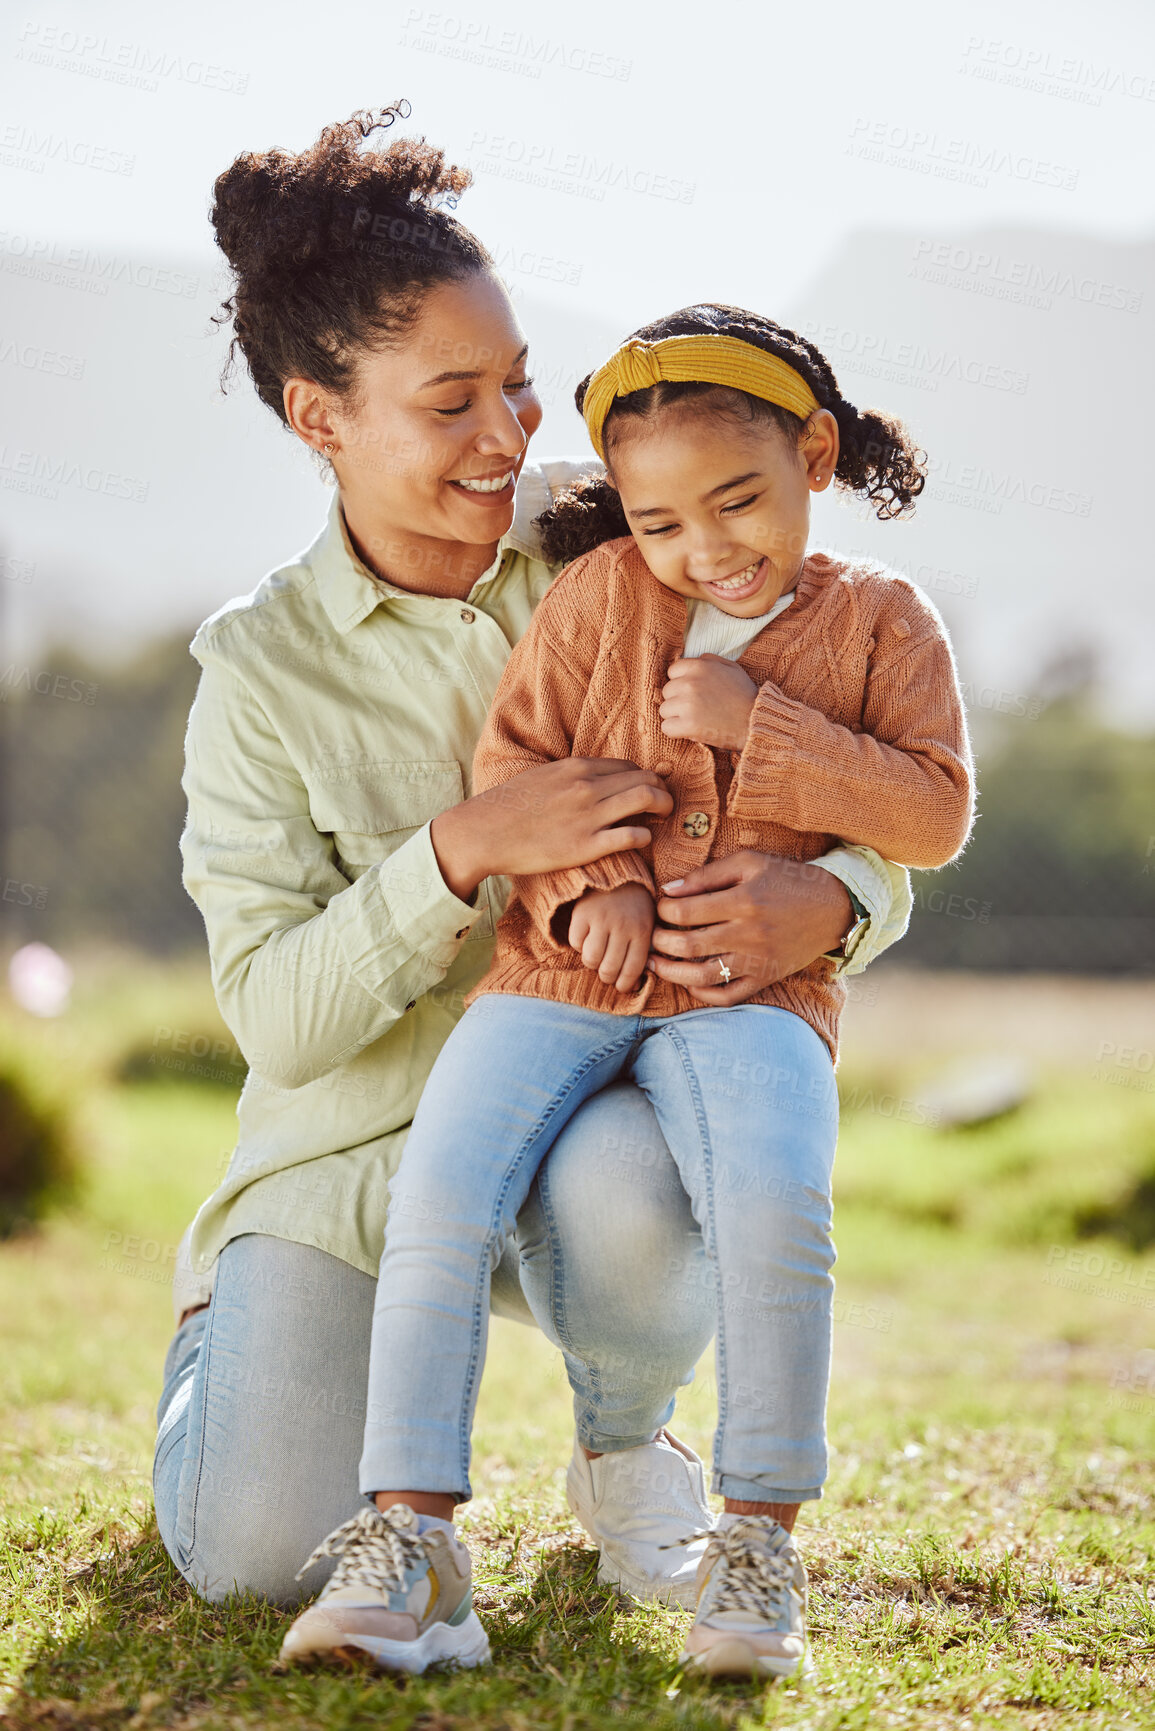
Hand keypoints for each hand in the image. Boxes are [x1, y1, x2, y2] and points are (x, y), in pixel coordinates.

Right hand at [431, 759, 672, 900]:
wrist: (485, 832)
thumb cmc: (510, 806)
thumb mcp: (543, 777)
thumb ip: (571, 776)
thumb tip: (593, 780)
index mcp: (576, 767)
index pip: (628, 765)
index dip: (644, 777)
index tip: (648, 789)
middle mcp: (587, 787)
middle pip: (645, 778)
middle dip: (662, 789)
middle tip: (665, 803)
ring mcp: (588, 816)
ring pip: (646, 799)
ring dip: (663, 806)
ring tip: (664, 816)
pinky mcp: (586, 846)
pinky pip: (632, 836)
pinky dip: (645, 836)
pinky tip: (642, 840)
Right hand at [567, 882, 655, 993]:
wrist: (617, 872)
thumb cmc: (634, 906)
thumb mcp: (646, 926)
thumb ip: (642, 953)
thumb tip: (633, 987)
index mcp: (642, 931)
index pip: (632, 970)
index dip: (625, 984)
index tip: (621, 987)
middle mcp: (622, 926)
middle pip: (609, 969)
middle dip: (607, 977)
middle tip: (606, 973)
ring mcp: (601, 919)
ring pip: (590, 960)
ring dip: (592, 963)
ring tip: (596, 955)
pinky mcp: (582, 913)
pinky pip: (575, 942)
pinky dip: (578, 945)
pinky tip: (586, 937)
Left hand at [646, 852, 854, 1004]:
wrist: (833, 906)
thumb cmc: (787, 878)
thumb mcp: (750, 862)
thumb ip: (708, 875)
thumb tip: (669, 890)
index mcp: (743, 900)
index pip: (686, 911)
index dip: (663, 909)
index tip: (659, 906)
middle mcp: (749, 934)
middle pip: (688, 945)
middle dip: (660, 942)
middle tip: (650, 936)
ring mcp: (758, 960)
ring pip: (703, 976)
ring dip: (671, 973)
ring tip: (655, 963)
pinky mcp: (766, 977)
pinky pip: (728, 996)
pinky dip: (703, 994)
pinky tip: (689, 983)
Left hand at [659, 655, 758, 750]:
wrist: (757, 721)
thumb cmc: (745, 695)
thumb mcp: (731, 668)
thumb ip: (710, 660)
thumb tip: (696, 658)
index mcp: (699, 666)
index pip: (672, 672)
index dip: (681, 683)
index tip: (693, 692)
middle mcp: (690, 683)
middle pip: (667, 692)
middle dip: (678, 700)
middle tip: (696, 708)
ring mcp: (688, 704)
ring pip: (664, 710)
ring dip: (676, 716)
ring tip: (695, 719)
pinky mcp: (688, 725)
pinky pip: (666, 728)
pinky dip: (676, 731)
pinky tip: (690, 730)